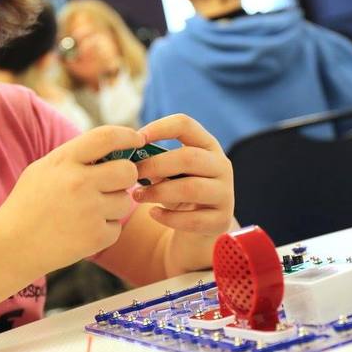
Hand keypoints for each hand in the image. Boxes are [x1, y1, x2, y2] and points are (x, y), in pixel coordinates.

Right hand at [0, 125, 143, 270]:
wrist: (12, 246)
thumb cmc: (29, 204)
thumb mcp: (43, 169)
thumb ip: (76, 156)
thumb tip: (115, 145)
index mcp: (64, 161)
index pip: (106, 137)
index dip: (127, 135)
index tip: (137, 139)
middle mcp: (79, 183)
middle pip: (127, 171)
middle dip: (127, 175)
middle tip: (114, 183)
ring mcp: (89, 211)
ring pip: (125, 201)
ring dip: (113, 205)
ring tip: (87, 212)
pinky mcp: (95, 237)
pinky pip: (117, 226)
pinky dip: (105, 229)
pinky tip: (82, 230)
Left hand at [133, 114, 233, 236]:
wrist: (201, 226)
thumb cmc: (179, 190)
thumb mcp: (168, 172)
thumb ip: (154, 162)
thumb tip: (126, 159)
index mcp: (207, 145)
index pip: (185, 125)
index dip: (160, 128)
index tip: (136, 139)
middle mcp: (221, 165)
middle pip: (189, 157)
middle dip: (155, 165)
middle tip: (132, 173)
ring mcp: (225, 193)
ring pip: (191, 189)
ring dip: (158, 192)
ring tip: (137, 196)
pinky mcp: (221, 220)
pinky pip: (193, 219)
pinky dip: (169, 217)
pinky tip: (153, 213)